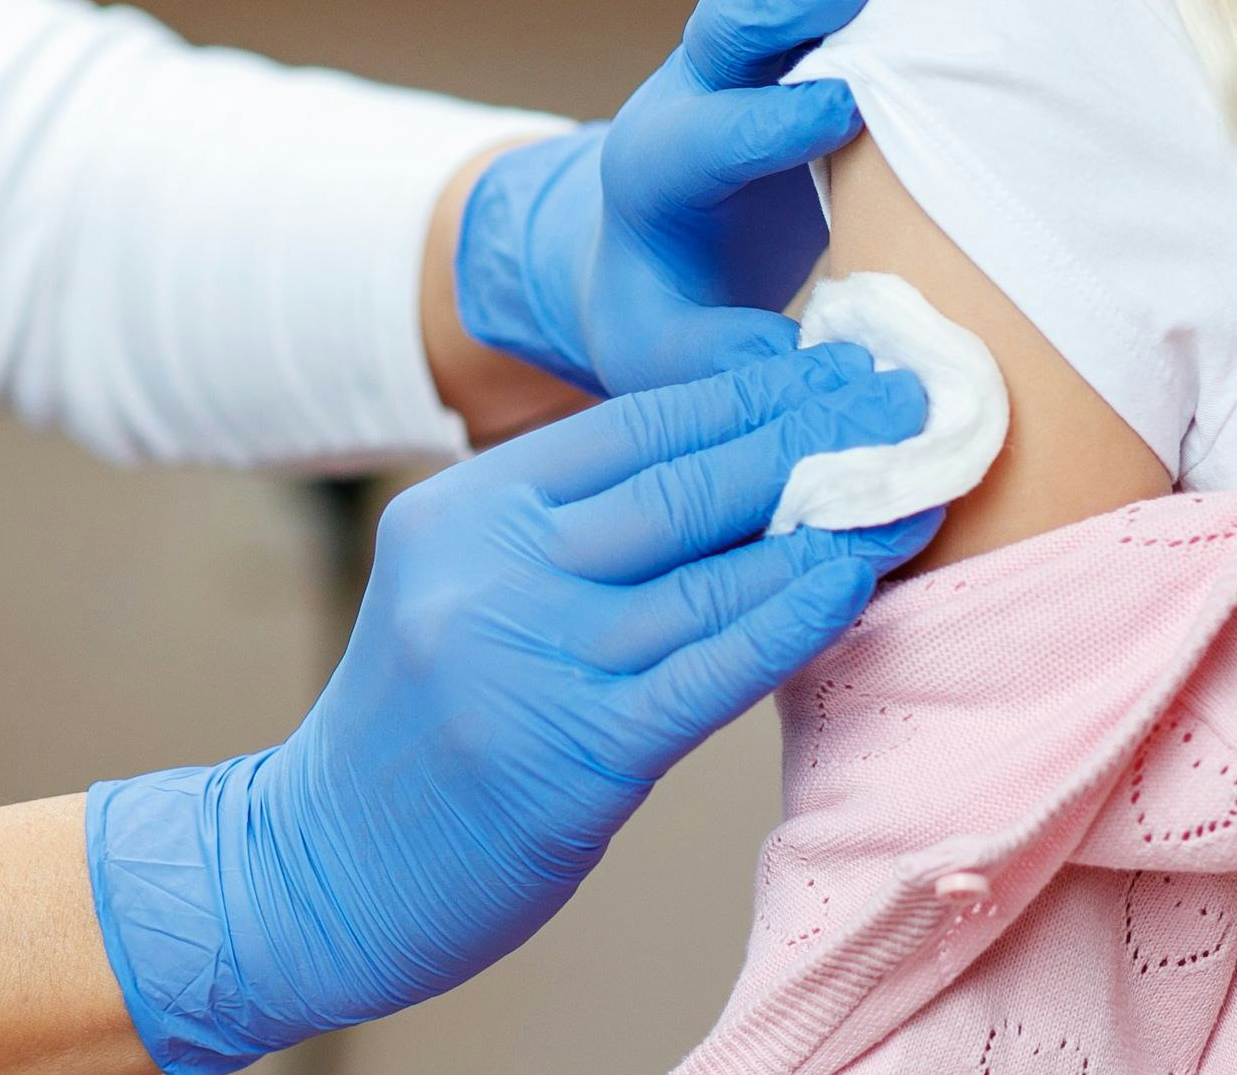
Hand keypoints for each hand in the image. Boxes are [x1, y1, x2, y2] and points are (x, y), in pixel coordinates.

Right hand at [85, 346, 937, 1071]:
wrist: (323, 867)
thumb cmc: (423, 724)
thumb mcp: (463, 587)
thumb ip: (568, 529)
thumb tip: (738, 464)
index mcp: (462, 511)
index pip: (630, 425)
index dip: (749, 392)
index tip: (842, 368)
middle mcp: (489, 571)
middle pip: (678, 481)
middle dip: (807, 435)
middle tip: (906, 402)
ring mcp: (527, 661)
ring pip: (707, 570)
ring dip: (828, 522)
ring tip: (913, 482)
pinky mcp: (573, 756)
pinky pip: (709, 670)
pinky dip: (791, 616)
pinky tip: (854, 579)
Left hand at [455, 0, 898, 394]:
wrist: (652, 261)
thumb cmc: (669, 317)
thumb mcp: (672, 362)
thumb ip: (736, 365)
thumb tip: (837, 378)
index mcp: (656, 176)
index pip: (710, 137)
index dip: (771, 122)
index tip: (840, 109)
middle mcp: (690, 96)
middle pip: (723, 27)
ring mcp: (739, 57)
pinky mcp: (785, 39)